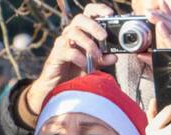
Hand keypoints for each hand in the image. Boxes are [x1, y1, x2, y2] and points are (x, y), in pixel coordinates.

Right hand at [21, 4, 116, 123]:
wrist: (57, 88)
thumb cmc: (74, 72)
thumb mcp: (93, 64)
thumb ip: (103, 59)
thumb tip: (115, 57)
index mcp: (81, 31)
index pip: (88, 13)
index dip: (98, 10)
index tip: (110, 14)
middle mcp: (70, 34)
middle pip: (79, 19)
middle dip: (93, 26)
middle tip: (104, 36)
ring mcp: (62, 44)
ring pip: (73, 33)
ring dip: (88, 44)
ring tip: (96, 57)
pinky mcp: (56, 56)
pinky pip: (69, 52)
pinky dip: (80, 58)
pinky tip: (85, 65)